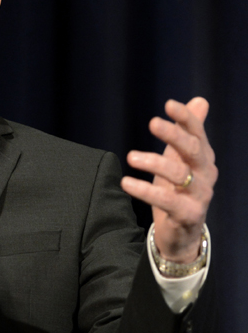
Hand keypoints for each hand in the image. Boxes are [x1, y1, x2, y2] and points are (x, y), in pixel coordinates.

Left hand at [121, 97, 216, 263]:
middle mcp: (206, 174)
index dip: (185, 118)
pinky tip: (126, 182)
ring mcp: (199, 195)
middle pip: (193, 149)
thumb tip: (200, 100)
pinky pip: (167, 201)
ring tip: (131, 156)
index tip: (169, 104)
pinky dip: (145, 191)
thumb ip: (187, 131)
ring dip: (155, 162)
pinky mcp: (188, 214)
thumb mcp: (181, 158)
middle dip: (174, 135)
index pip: (197, 133)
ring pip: (180, 174)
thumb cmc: (179, 189)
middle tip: (152, 122)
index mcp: (203, 157)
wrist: (184, 232)